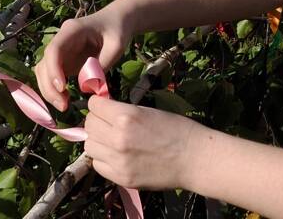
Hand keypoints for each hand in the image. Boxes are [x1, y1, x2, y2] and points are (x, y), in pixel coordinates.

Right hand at [35, 11, 130, 109]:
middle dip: (49, 86)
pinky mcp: (64, 61)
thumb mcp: (116, 45)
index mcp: (72, 30)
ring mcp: (61, 51)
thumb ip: (102, 64)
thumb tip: (86, 86)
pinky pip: (51, 76)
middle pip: (44, 63)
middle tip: (63, 106)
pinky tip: (64, 100)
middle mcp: (61, 40)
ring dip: (48, 90)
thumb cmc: (117, 30)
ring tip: (64, 106)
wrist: (117, 21)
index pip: (54, 50)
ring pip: (43, 71)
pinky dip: (53, 89)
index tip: (62, 88)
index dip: (54, 70)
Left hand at [84, 96, 199, 190]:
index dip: (99, 105)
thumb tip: (102, 110)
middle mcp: (117, 138)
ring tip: (112, 140)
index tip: (104, 107)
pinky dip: (103, 159)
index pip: (94, 106)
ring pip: (89, 146)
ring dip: (98, 140)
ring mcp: (118, 161)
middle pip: (89, 125)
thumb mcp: (147, 111)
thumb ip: (122, 111)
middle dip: (97, 121)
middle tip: (108, 123)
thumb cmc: (176, 129)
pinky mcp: (121, 178)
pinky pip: (98, 165)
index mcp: (126, 116)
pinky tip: (117, 156)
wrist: (194, 158)